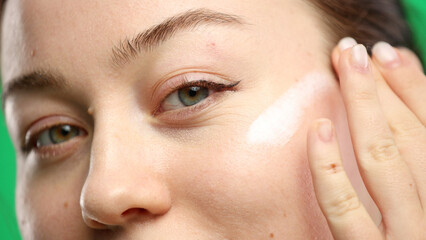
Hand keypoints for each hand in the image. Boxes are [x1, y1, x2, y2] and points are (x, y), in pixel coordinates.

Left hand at [307, 37, 425, 238]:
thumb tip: (384, 120)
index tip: (389, 55)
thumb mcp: (419, 199)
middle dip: (381, 88)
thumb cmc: (410, 234)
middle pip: (410, 136)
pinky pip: (345, 212)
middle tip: (355, 52)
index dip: (413, 88)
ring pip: (384, 161)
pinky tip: (317, 131)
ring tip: (344, 70)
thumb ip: (412, 165)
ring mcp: (406, 237)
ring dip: (362, 108)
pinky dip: (330, 169)